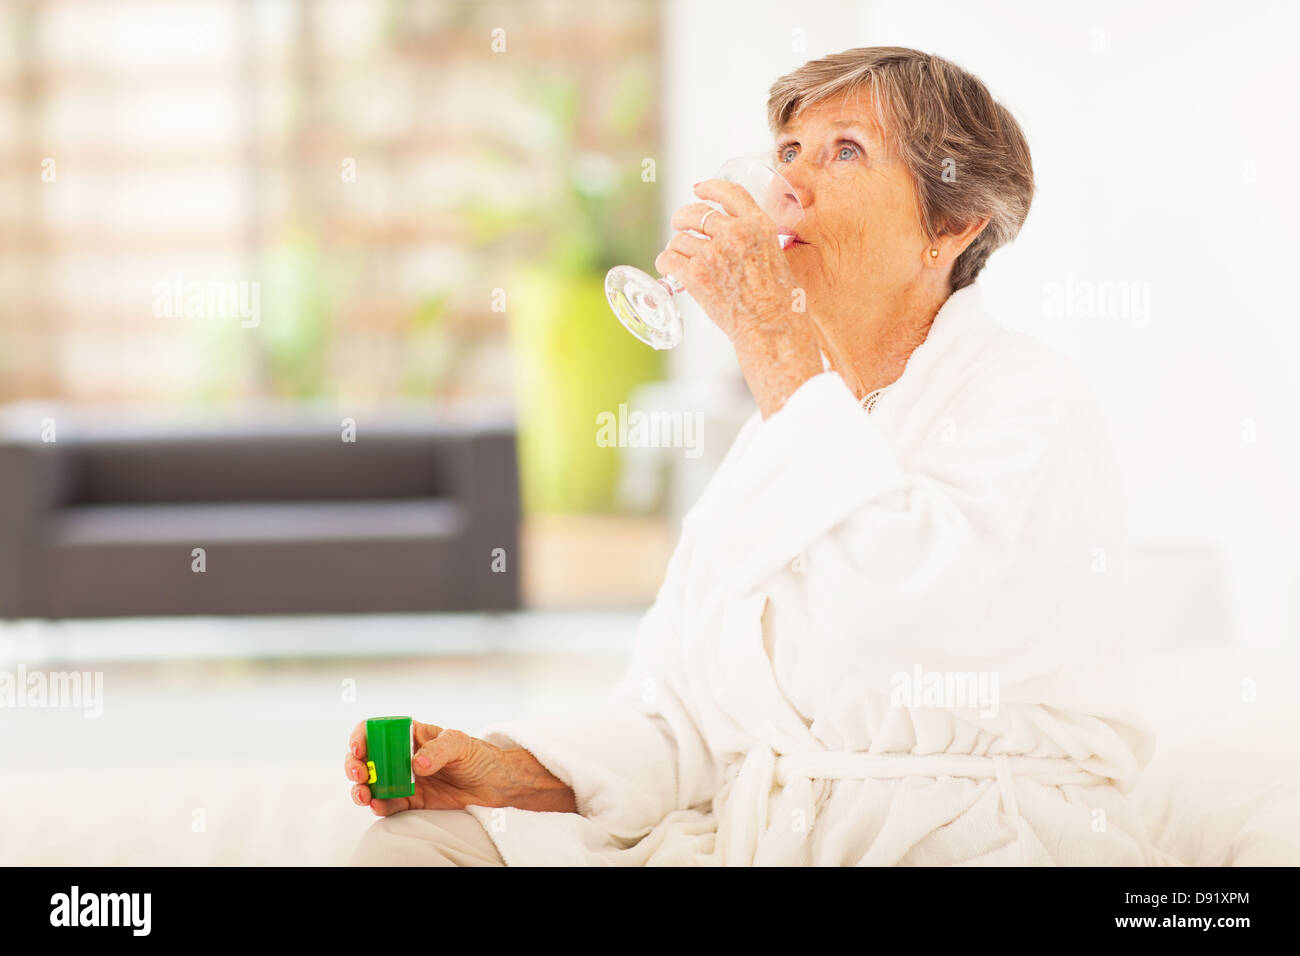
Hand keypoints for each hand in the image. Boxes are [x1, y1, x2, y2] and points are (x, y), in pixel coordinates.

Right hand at [344, 720, 576, 816]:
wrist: (495, 783)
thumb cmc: (478, 755)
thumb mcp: (461, 745)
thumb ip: (438, 751)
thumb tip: (415, 765)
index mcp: (410, 734)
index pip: (376, 729)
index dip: (361, 737)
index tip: (358, 749)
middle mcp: (401, 755)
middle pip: (366, 758)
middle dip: (355, 766)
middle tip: (360, 776)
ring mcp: (404, 778)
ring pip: (372, 783)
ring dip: (361, 789)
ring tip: (363, 796)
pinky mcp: (411, 800)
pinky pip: (388, 804)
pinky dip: (378, 806)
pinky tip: (377, 806)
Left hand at [653, 179, 804, 344]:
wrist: (772, 327)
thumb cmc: (778, 301)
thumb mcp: (776, 255)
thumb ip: (754, 238)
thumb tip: (728, 235)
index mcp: (758, 224)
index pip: (729, 192)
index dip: (710, 187)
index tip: (699, 189)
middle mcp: (735, 233)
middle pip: (696, 212)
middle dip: (683, 217)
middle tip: (679, 225)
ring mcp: (713, 253)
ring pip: (679, 238)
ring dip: (677, 248)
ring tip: (680, 259)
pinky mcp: (696, 274)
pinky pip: (668, 259)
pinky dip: (665, 263)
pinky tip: (669, 269)